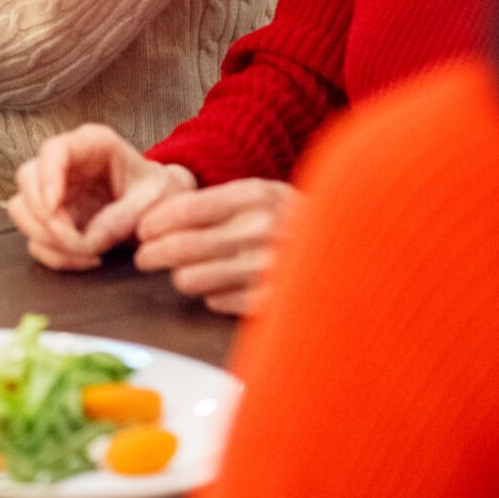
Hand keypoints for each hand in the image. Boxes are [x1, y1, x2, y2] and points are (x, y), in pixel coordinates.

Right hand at [8, 125, 196, 270]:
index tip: (54, 207)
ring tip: (83, 253)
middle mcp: (65, 164)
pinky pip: (35, 237)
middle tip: (74, 240)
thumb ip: (121, 218)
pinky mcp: (53, 218)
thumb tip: (87, 240)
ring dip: (44, 237)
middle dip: (44, 215)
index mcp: (91, 144)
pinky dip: (53, 254)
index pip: (54, 150)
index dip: (47, 177)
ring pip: (22, 208)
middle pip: (27, 179)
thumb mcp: (154, 201)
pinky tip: (84, 259)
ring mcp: (55, 192)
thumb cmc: (161, 193)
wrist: (165, 208)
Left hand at [134, 178, 297, 314]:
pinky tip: (216, 290)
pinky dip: (212, 296)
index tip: (142, 231)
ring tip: (184, 274)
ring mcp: (271, 266)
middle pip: (182, 246)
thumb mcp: (260, 196)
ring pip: (193, 279)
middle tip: (144, 257)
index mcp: (256, 196)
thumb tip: (156, 220)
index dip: (155, 223)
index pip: (186, 209)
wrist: (356, 245)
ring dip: (182, 277)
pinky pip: (219, 302)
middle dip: (152, 253)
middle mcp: (264, 229)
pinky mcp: (277, 300)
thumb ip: (214, 202)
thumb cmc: (292, 220)